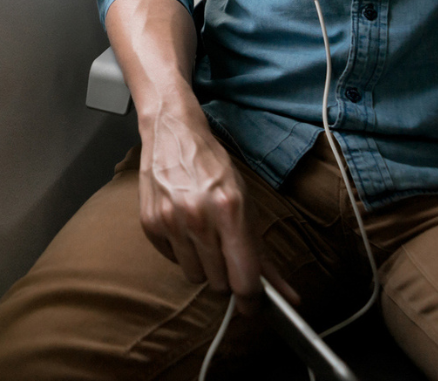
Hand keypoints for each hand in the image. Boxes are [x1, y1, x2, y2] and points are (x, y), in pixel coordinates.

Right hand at [138, 106, 297, 315]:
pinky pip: (172, 261)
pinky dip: (180, 251)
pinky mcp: (150, 224)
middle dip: (227, 276)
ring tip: (204, 236)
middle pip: (218, 284)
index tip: (253, 306)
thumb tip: (287, 296)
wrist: (173, 132)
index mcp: (230, 210)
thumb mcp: (246, 202)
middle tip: (227, 253)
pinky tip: (183, 226)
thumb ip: (263, 253)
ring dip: (203, 265)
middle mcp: (199, 218)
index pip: (244, 278)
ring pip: (195, 277)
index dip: (251, 300)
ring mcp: (171, 221)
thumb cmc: (214, 167)